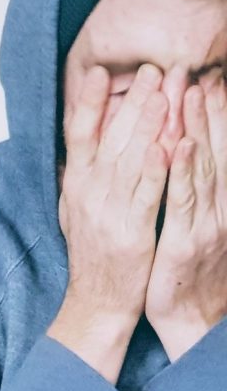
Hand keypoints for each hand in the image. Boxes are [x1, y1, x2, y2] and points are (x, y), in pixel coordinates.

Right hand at [49, 63, 168, 383]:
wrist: (97, 300)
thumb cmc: (90, 254)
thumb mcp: (72, 211)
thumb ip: (74, 178)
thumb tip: (74, 150)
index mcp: (75, 184)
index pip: (78, 134)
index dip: (88, 102)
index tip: (99, 73)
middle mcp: (88, 192)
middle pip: (110, 138)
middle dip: (131, 101)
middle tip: (152, 70)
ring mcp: (109, 210)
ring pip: (130, 159)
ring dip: (147, 124)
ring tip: (164, 92)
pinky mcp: (132, 231)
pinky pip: (146, 194)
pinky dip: (156, 169)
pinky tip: (168, 144)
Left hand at [146, 82, 226, 361]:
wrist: (187, 319)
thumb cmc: (185, 268)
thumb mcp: (192, 224)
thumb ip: (190, 190)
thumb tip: (179, 154)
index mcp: (216, 201)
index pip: (213, 148)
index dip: (212, 114)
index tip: (206, 78)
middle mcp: (218, 207)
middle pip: (210, 148)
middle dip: (203, 109)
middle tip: (195, 71)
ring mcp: (205, 223)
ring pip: (199, 167)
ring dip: (194, 128)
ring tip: (189, 92)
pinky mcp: (185, 241)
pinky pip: (180, 201)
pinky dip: (179, 172)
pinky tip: (173, 146)